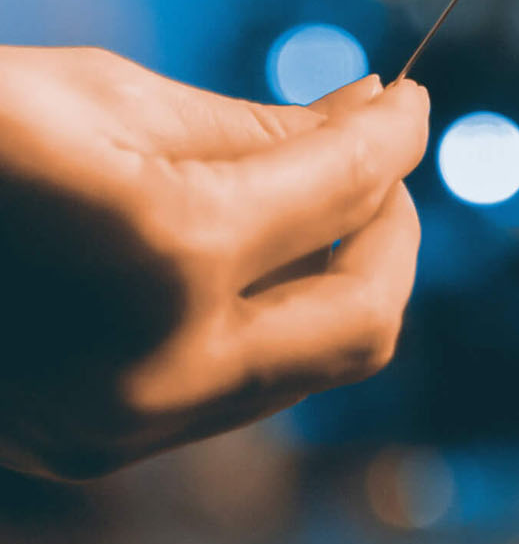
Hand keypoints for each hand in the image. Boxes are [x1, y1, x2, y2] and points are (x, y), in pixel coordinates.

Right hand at [0, 47, 428, 478]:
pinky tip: (243, 253)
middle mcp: (162, 364)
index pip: (347, 189)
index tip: (410, 100)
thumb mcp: (111, 98)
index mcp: (170, 250)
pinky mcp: (84, 446)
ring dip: (335, 280)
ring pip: (304, 368)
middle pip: (363, 321)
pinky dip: (262, 320)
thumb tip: (375, 117)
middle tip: (377, 161)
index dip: (396, 135)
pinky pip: (228, 389)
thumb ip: (264, 129)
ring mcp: (118, 426)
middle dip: (391, 233)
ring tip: (313, 198)